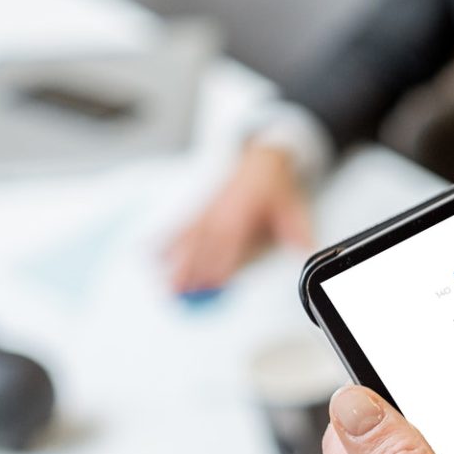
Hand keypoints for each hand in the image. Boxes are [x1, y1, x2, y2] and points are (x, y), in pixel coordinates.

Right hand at [166, 143, 312, 293]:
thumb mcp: (292, 206)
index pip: (228, 242)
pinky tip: (146, 252)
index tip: (212, 283)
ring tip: (162, 282)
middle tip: (177, 292)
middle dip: (189, 270)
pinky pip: (178, 227)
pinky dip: (162, 239)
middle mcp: (219, 214)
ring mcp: (206, 213)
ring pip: (187, 240)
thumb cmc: (273, 186)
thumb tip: (306, 249)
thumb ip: (296, 230)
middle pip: (202, 246)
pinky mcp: (199, 212)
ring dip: (173, 261)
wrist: (261, 160)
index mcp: (241, 213)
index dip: (220, 262)